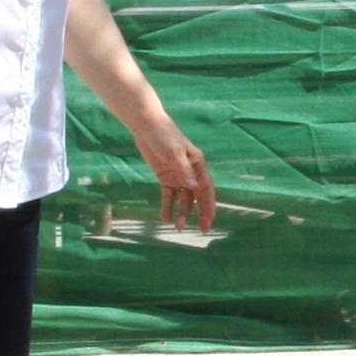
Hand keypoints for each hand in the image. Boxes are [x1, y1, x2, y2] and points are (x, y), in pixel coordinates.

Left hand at [133, 106, 214, 232]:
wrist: (146, 126)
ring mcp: (178, 174)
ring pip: (183, 198)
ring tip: (179, 227)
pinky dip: (168, 206)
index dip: (209, 204)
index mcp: (197, 164)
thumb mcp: (174, 152)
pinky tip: (165, 217)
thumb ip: (183, 170)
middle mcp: (190, 171)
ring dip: (183, 212)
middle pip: (198, 196)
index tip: (210, 219)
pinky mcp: (165, 176)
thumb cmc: (164, 135)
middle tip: (204, 230)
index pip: (206, 187)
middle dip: (201, 213)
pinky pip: (168, 195)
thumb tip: (194, 187)